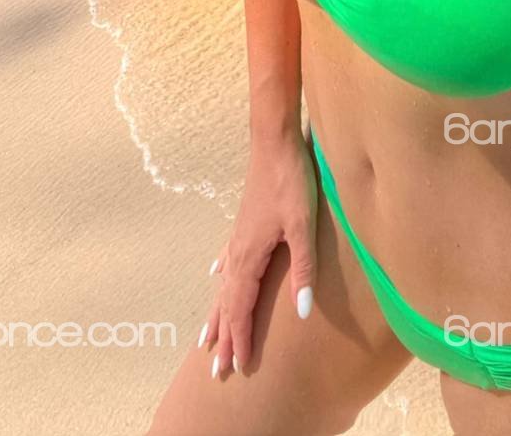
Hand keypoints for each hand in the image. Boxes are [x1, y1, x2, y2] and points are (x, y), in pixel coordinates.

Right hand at [198, 128, 317, 376]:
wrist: (274, 140)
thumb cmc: (291, 179)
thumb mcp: (303, 225)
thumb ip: (303, 269)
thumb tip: (301, 312)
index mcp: (249, 255)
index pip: (240, 307)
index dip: (240, 338)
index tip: (236, 368)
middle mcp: (238, 250)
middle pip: (227, 302)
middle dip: (224, 336)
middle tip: (215, 370)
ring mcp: (239, 235)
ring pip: (224, 283)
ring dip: (218, 311)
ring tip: (207, 336)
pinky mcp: (245, 222)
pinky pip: (228, 258)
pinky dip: (221, 274)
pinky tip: (215, 273)